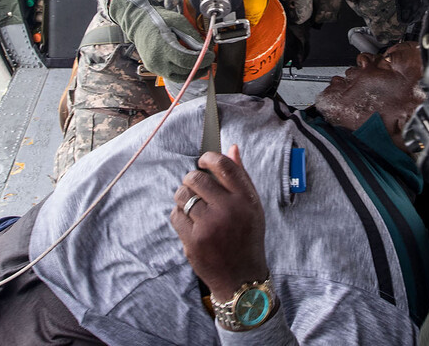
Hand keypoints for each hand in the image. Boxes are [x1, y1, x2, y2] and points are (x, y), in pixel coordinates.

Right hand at [107, 0, 213, 80]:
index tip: (211, 56)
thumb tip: (205, 50)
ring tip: (201, 63)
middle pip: (185, 72)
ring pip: (180, 77)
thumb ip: (193, 37)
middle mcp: (157, 61)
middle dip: (200, 67)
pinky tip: (189, 64)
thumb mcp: (179, 22)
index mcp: (163, 47)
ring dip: (193, 72)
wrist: (139, 22)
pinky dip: (183, 72)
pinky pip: (172, 76)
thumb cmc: (158, 19)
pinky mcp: (154, 69)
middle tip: (208, 59)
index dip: (202, 60)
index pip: (187, 61)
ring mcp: (154, 67)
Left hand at [170, 145, 268, 300]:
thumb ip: (241, 176)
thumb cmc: (246, 237)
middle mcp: (228, 211)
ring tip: (191, 204)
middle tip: (194, 187)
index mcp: (246, 199)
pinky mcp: (193, 241)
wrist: (242, 279)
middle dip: (191, 179)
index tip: (203, 160)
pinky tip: (189, 222)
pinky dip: (179, 215)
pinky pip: (175, 215)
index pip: (223, 165)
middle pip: (196, 178)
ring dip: (183, 196)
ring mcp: (209, 227)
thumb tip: (231, 148)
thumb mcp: (253, 207)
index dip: (208, 157)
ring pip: (183, 196)